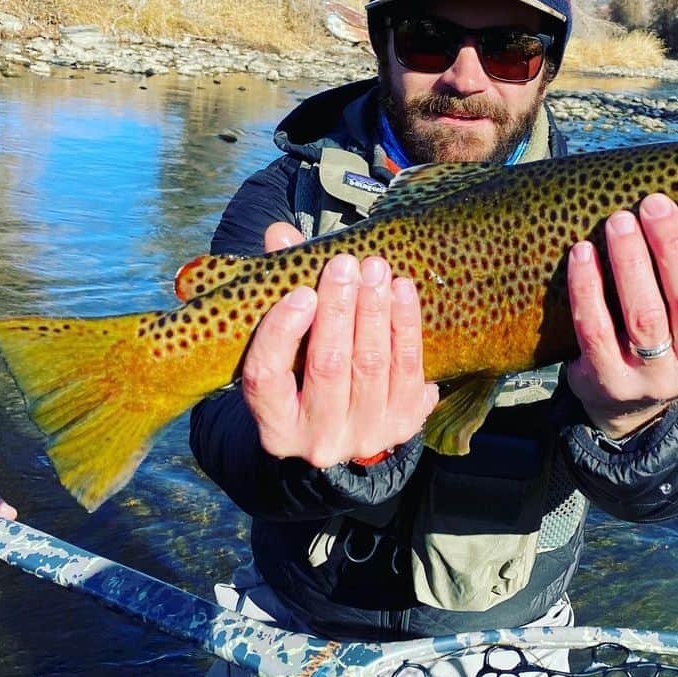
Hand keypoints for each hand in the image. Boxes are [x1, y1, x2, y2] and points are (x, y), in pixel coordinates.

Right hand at [239, 223, 438, 467]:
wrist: (356, 426)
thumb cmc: (310, 375)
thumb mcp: (288, 346)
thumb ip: (279, 291)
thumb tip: (281, 234)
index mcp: (276, 428)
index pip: (267, 378)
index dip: (282, 333)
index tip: (301, 292)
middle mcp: (319, 442)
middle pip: (328, 368)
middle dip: (339, 310)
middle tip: (346, 264)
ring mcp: (366, 435)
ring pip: (372, 366)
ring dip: (375, 311)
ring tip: (376, 269)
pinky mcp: (406, 424)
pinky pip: (410, 369)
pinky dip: (406, 326)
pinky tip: (403, 290)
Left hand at [565, 194, 677, 438]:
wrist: (626, 400)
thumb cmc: (675, 336)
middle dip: (672, 246)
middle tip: (654, 205)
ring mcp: (657, 381)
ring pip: (645, 315)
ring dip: (631, 261)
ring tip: (619, 221)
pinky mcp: (612, 383)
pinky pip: (596, 330)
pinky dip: (588, 287)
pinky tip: (582, 253)